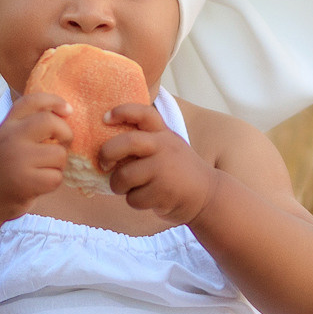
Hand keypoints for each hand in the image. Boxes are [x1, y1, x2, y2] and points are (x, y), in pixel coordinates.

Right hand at [0, 94, 70, 222]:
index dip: (55, 101)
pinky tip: (39, 185)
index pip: (32, 101)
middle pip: (51, 122)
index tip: (68, 110)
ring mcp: (16, 159)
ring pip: (59, 154)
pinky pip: (56, 177)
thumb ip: (27, 127)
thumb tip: (65, 115)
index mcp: (6, 125)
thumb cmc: (1, 169)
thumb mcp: (6, 141)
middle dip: (66, 133)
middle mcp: (10, 137)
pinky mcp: (24, 182)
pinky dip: (53, 183)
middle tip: (62, 145)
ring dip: (58, 165)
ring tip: (43, 170)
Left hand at [97, 103, 217, 224]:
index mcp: (163, 134)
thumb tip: (105, 147)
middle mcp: (164, 147)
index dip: (122, 111)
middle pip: (127, 143)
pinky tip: (148, 199)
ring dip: (118, 185)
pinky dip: (135, 202)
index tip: (105, 118)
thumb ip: (145, 142)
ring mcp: (164, 169)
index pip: (143, 114)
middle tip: (104, 163)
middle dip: (107, 153)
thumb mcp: (168, 147)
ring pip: (124, 176)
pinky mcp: (163, 191)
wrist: (208, 196)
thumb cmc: (178, 171)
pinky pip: (133, 198)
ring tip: (128, 187)